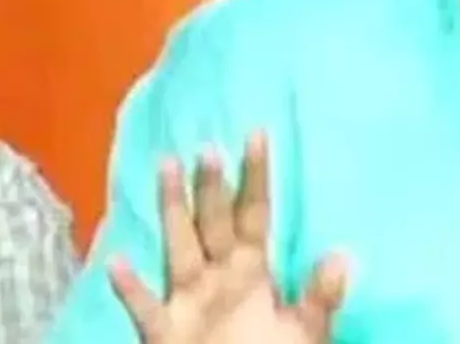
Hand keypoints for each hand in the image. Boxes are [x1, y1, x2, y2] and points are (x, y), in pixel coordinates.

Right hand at [108, 132, 348, 342]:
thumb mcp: (308, 331)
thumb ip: (320, 296)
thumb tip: (342, 255)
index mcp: (253, 272)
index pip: (255, 214)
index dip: (257, 177)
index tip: (257, 135)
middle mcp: (218, 278)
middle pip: (214, 222)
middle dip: (212, 186)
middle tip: (207, 146)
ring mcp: (189, 303)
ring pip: (178, 248)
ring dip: (173, 211)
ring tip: (167, 168)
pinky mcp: (165, 334)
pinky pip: (145, 310)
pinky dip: (131, 289)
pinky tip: (117, 262)